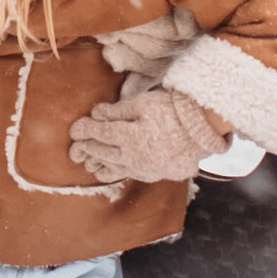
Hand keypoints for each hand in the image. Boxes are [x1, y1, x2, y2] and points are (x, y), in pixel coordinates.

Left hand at [68, 84, 231, 184]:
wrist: (202, 133)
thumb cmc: (174, 112)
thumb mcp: (144, 103)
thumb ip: (118, 111)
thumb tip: (97, 113)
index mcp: (128, 136)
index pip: (97, 134)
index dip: (83, 130)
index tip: (75, 129)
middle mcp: (131, 155)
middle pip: (101, 152)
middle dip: (85, 148)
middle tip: (73, 149)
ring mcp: (141, 167)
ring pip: (111, 167)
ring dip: (96, 163)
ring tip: (86, 161)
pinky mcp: (151, 173)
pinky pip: (125, 174)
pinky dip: (112, 171)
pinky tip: (106, 170)